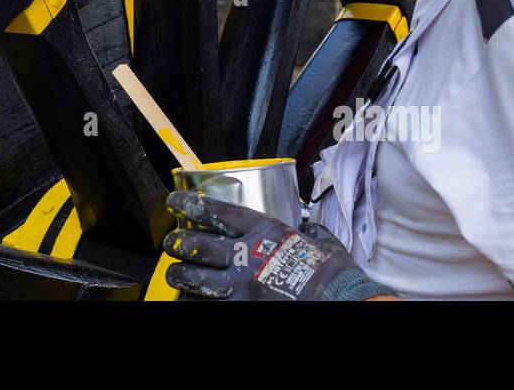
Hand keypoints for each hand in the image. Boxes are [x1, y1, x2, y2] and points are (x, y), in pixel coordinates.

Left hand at [162, 190, 396, 300]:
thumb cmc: (335, 276)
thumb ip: (307, 233)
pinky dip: (196, 301)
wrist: (341, 303)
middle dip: (179, 243)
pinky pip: (207, 305)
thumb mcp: (321, 242)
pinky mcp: (241, 311)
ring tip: (174, 274)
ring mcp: (242, 288)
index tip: (175, 202)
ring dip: (180, 275)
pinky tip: (190, 299)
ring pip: (196, 279)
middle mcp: (248, 257)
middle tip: (172, 243)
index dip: (192, 205)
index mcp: (265, 233)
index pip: (219, 213)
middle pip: (199, 245)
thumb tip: (309, 230)